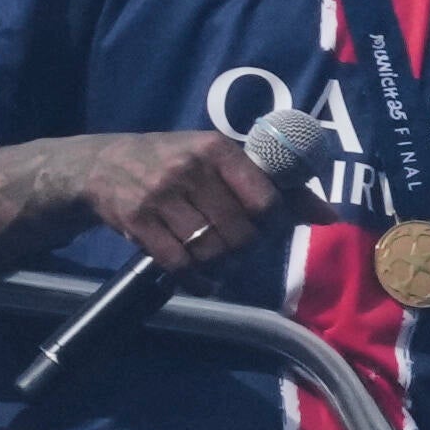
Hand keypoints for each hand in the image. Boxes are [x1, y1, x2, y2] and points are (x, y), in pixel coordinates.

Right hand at [58, 122, 294, 271]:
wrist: (100, 165)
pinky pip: (178, 263)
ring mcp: (160, 195)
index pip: (266, 199)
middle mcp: (189, 169)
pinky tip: (201, 279)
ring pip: (211, 250)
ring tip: (220, 261)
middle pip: (240, 232)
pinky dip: (196, 279)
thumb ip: (275, 186)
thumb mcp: (221, 161)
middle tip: (239, 249)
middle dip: (246, 249)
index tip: (266, 228)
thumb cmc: (175, 161)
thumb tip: (329, 216)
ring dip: (221, 265)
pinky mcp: (137, 221)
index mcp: (218, 149)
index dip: (273, 224)